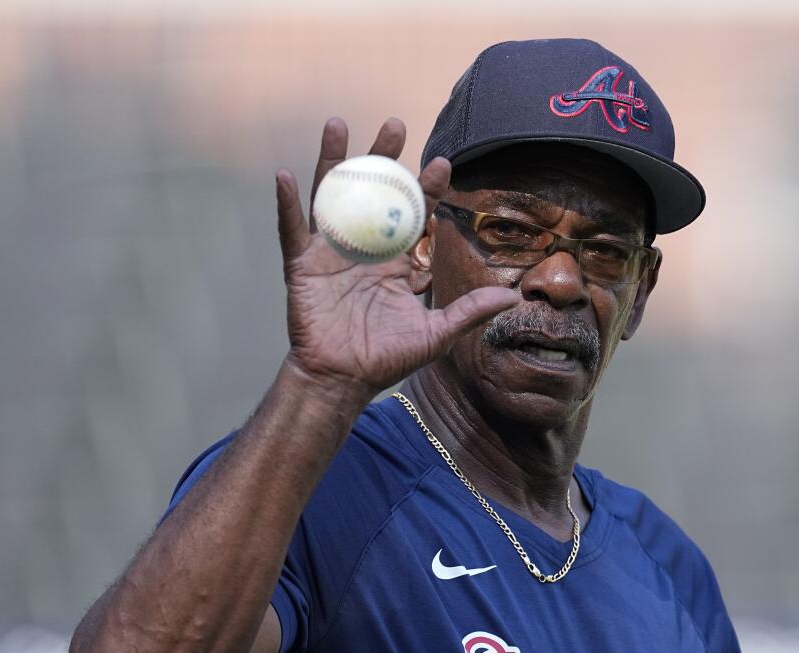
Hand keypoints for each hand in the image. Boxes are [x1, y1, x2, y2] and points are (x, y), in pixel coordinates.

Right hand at [274, 117, 519, 393]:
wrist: (343, 380)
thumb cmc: (387, 359)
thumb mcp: (436, 333)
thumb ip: (470, 310)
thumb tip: (512, 298)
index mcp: (396, 262)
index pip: (414, 216)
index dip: (427, 190)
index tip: (441, 165)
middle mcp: (364, 249)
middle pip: (373, 194)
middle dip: (384, 160)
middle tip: (395, 125)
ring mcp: (331, 253)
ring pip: (331, 197)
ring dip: (333, 161)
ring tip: (339, 124)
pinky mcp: (303, 266)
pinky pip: (292, 230)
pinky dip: (287, 204)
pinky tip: (285, 175)